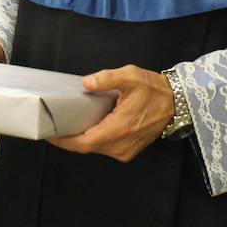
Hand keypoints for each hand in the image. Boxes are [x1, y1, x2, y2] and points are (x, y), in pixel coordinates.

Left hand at [48, 65, 173, 162]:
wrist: (176, 103)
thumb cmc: (153, 89)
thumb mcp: (131, 76)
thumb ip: (107, 79)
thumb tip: (86, 83)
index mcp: (119, 128)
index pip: (84, 143)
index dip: (64, 141)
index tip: (49, 133)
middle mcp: (121, 145)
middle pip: (86, 147)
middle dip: (68, 138)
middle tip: (54, 124)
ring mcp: (125, 151)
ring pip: (95, 149)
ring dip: (81, 139)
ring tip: (67, 124)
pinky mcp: (128, 151)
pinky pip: (104, 149)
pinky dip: (93, 140)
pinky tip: (87, 127)